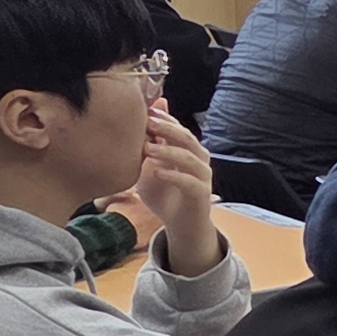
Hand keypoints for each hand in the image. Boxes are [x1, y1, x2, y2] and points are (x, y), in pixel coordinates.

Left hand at [133, 102, 224, 274]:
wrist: (180, 224)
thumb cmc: (164, 194)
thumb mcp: (149, 168)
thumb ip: (146, 148)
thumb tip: (133, 127)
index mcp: (188, 149)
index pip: (178, 127)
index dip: (163, 118)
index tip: (144, 111)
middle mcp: (199, 159)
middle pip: (186, 138)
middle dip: (167, 129)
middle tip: (147, 123)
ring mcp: (203, 176)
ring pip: (189, 158)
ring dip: (168, 152)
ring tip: (147, 149)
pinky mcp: (201, 194)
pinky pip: (189, 182)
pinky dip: (173, 176)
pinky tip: (157, 172)